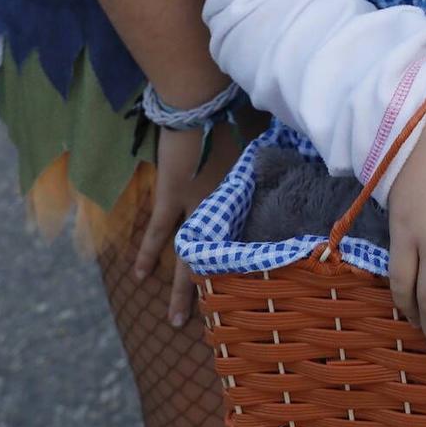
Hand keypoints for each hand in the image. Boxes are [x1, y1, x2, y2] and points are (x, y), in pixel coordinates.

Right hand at [134, 115, 248, 324]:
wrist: (202, 103)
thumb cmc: (237, 113)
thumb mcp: (258, 140)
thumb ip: (265, 156)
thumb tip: (285, 158)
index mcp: (245, 195)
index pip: (248, 238)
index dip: (249, 263)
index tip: (255, 286)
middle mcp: (223, 208)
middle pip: (219, 257)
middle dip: (216, 290)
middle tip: (214, 324)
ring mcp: (194, 205)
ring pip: (187, 257)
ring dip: (181, 289)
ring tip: (176, 320)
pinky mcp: (170, 195)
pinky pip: (158, 233)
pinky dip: (149, 254)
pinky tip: (140, 276)